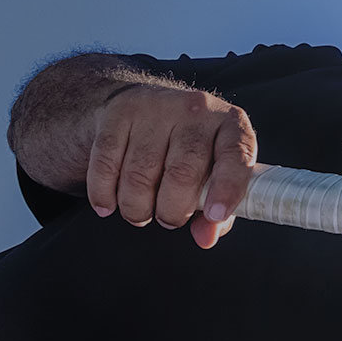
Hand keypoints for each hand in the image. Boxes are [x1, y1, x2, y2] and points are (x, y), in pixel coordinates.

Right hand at [88, 83, 256, 248]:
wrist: (145, 103)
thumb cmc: (187, 147)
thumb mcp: (213, 172)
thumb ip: (216, 210)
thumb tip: (207, 237)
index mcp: (230, 124)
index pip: (236, 156)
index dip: (227, 189)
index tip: (215, 215)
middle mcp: (195, 110)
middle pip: (182, 173)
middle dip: (172, 211)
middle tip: (169, 220)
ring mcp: (155, 108)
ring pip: (140, 175)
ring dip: (137, 208)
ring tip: (141, 211)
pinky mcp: (119, 113)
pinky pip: (106, 166)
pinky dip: (105, 195)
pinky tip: (110, 203)